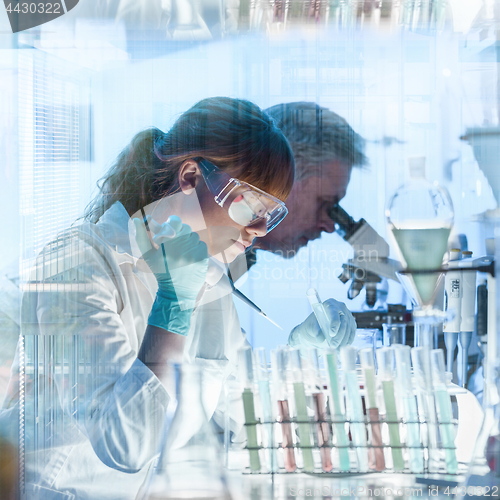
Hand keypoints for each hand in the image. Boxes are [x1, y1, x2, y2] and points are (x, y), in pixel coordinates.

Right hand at [133, 215, 207, 334]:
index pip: (175, 222)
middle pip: (186, 228)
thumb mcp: (148, 256)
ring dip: (188, 240)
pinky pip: (201, 245)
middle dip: (180, 232)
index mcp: (168, 245)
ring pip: (194, 236)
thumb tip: (137, 220)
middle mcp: (183, 247)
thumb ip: (141, 237)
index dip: (173, 223)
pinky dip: (196, 248)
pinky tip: (189, 256)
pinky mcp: (203, 258)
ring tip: (182, 251)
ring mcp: (195, 253)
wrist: (176, 293)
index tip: (170, 228)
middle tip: (176, 240)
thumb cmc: (161, 273)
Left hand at [288, 298, 356, 348]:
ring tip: (337, 350)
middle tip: (333, 346)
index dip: (334, 323)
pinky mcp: (351, 324)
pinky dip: (347, 341)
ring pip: (349, 329)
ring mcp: (348, 315)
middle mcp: (340, 308)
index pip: (334, 312)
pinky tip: (342, 348)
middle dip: (339, 335)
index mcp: (329, 304)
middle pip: (343, 322)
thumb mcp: (311, 327)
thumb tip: (320, 338)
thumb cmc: (313, 325)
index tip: (331, 334)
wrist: (317, 329)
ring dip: (344, 341)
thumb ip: (315, 330)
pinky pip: (352, 333)